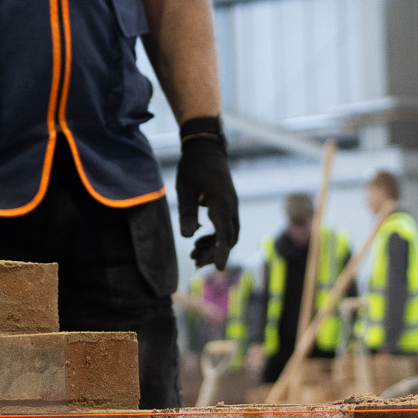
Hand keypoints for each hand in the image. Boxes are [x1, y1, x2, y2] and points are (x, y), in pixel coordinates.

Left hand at [176, 118, 239, 270]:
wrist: (205, 148)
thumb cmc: (193, 167)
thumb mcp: (184, 189)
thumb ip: (187, 212)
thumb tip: (188, 236)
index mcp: (222, 202)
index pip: (225, 234)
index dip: (222, 252)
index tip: (220, 269)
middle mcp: (231, 206)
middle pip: (229, 238)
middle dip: (214, 253)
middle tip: (195, 261)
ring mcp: (232, 206)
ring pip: (229, 234)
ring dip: (214, 246)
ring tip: (194, 255)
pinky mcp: (228, 205)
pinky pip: (226, 226)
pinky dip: (215, 237)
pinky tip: (199, 240)